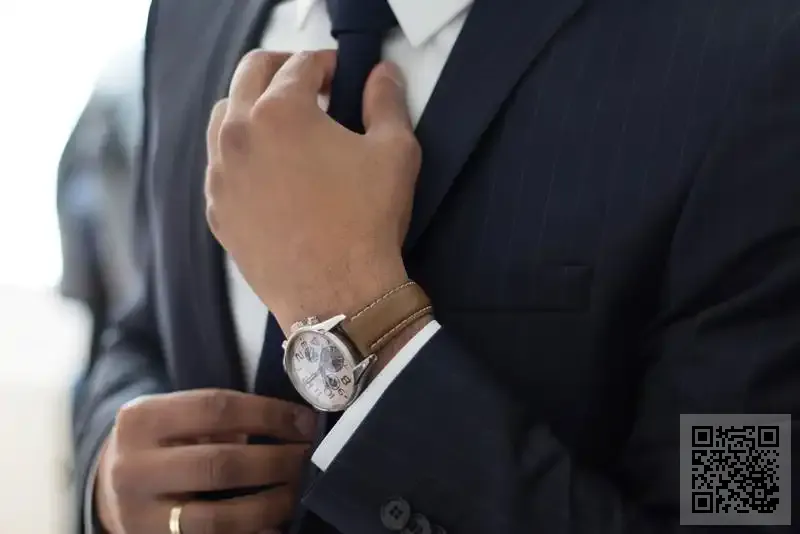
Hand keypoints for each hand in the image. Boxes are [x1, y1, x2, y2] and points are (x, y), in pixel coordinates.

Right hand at [95, 389, 316, 533]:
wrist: (110, 486)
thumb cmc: (162, 442)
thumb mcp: (176, 416)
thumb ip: (221, 417)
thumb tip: (294, 423)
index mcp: (141, 420)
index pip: (217, 409)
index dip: (269, 414)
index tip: (305, 422)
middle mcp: (133, 468)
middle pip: (220, 464)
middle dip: (275, 462)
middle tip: (307, 458)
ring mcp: (139, 516)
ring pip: (217, 518)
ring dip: (269, 505)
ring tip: (297, 492)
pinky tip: (275, 525)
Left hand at [205, 50, 420, 330]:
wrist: (337, 296)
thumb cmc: (367, 222)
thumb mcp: (394, 152)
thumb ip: (387, 101)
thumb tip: (382, 76)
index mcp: (280, 112)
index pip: (299, 64)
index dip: (326, 64)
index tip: (341, 76)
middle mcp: (238, 136)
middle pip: (250, 75)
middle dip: (282, 70)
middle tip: (310, 86)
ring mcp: (220, 175)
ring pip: (224, 117)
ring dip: (253, 107)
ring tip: (285, 127)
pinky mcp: (217, 210)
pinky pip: (220, 165)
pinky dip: (241, 154)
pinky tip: (269, 171)